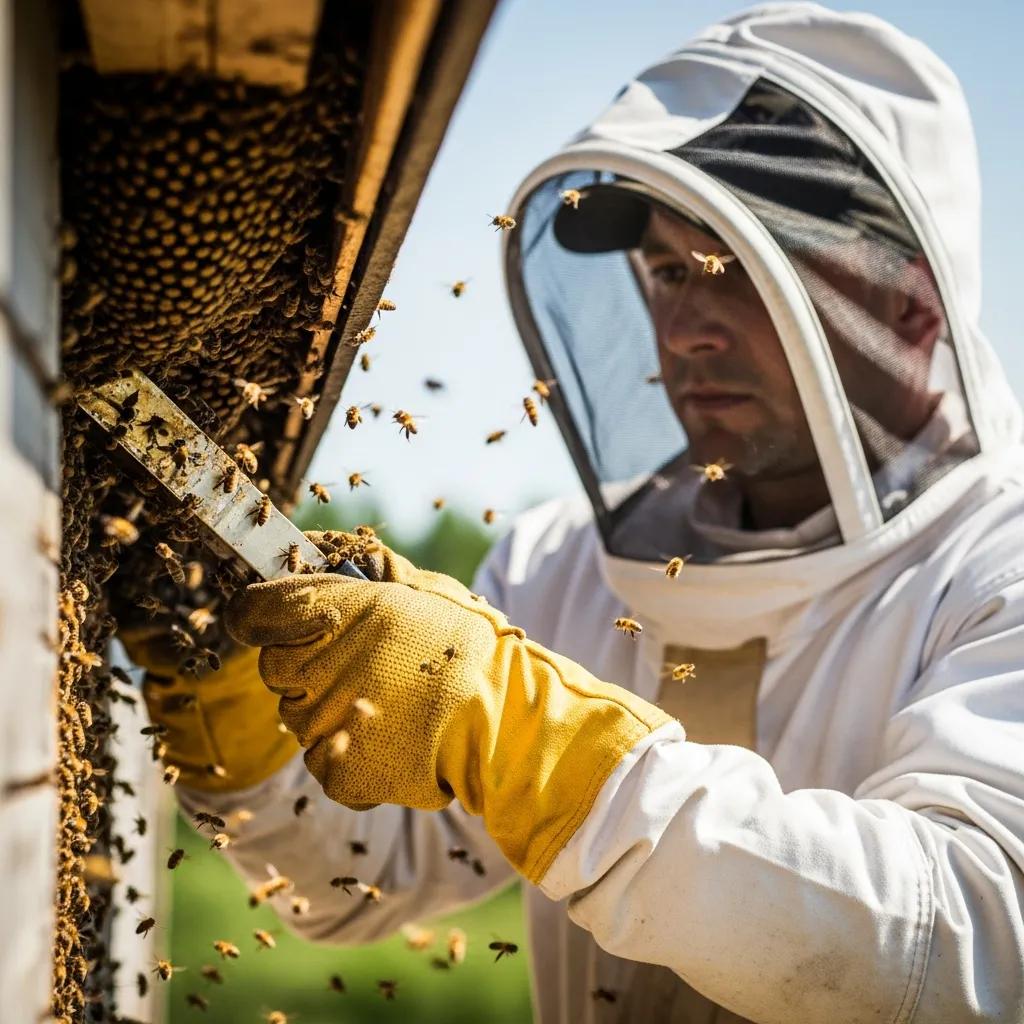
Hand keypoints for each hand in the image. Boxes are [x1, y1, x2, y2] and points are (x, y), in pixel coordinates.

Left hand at [225, 536, 668, 881]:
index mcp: (334, 610)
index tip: (281, 621)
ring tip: (390, 704)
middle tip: (364, 667)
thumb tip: (320, 552)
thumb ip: (364, 571)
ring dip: (331, 711)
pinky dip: (349, 755)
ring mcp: (323, 723)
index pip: (251, 611)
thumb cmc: (470, 645)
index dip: (265, 615)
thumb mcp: (421, 587)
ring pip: (299, 717)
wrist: (505, 718)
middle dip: (308, 665)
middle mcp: (316, 665)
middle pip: (275, 667)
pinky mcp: (337, 771)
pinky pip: (323, 760)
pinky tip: (391, 739)